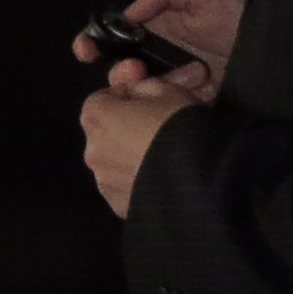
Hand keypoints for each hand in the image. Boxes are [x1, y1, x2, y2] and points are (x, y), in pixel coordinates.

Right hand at [68, 0, 242, 100]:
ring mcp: (174, 85)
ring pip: (141, 95)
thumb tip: (130, 13)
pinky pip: (169, 111)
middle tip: (135, 72)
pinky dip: (172, 106)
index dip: (94, 44)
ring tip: (178, 79)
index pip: (114, 39)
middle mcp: (159, 60)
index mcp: (154, 32)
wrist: (275, 49)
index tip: (86, 51)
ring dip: (148, 90)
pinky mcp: (189, 105)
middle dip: (120, 73)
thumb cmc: (236, 16)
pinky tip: (189, 95)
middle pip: (121, 73)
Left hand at [80, 70, 202, 219]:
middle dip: (127, 125)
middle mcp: (92, 149)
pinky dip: (138, 180)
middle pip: (106, 131)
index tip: (147, 95)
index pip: (102, 98)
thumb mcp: (166, 89)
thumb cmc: (179, 124)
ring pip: (115, 161)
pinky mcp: (121, 206)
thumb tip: (134, 94)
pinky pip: (126, 187)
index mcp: (96, 116)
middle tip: (161, 124)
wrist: (200, 177)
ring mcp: (105, 181)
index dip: (126, 94)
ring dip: (132, 154)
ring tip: (164, 153)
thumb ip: (142, 87)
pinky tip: (162, 176)